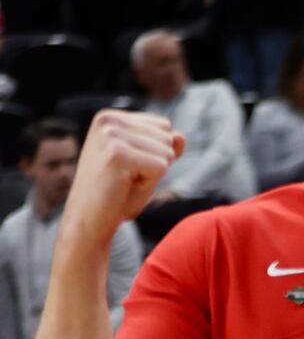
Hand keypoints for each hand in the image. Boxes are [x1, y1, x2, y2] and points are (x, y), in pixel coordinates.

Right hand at [64, 111, 184, 248]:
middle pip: (168, 137)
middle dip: (156, 163)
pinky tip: (124, 187)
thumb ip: (166, 145)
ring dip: (152, 175)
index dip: (155, 153)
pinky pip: (161, 167)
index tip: (129, 167)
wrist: (88, 221)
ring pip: (166, 152)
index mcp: (111, 117)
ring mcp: (110, 135)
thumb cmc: (117, 193)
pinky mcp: (116, 154)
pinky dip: (149, 183)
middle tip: (126, 178)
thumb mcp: (147, 163)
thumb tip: (180, 136)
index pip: (165, 127)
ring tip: (124, 182)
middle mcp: (108, 120)